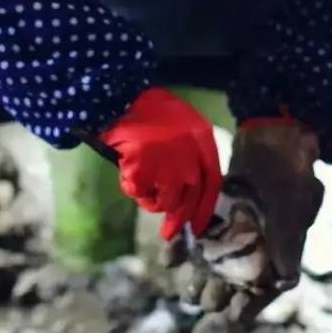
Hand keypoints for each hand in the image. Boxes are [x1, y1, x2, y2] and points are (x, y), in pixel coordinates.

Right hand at [101, 88, 220, 240]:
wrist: (119, 97)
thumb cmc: (148, 108)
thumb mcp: (181, 123)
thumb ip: (190, 150)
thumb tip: (188, 186)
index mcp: (203, 141)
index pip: (213, 182)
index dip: (204, 207)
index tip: (197, 226)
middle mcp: (191, 157)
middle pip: (189, 199)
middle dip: (178, 219)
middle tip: (168, 235)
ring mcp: (168, 166)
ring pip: (164, 201)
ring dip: (151, 200)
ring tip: (141, 185)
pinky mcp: (146, 172)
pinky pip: (140, 193)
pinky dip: (133, 189)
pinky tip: (128, 173)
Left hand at [183, 118, 323, 321]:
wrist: (274, 145)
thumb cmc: (289, 182)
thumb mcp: (293, 216)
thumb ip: (287, 249)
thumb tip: (285, 281)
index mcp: (275, 259)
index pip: (261, 294)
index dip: (248, 309)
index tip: (233, 316)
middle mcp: (250, 253)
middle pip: (230, 286)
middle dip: (217, 297)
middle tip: (206, 301)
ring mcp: (228, 238)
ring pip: (208, 269)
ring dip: (196, 282)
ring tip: (187, 294)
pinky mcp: (210, 222)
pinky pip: (190, 242)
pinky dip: (178, 252)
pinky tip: (169, 260)